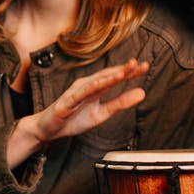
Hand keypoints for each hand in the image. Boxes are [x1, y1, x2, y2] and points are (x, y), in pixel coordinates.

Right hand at [21, 59, 148, 144]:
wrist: (49, 129)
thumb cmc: (73, 119)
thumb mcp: (102, 113)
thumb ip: (120, 103)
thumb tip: (142, 92)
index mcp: (95, 87)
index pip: (114, 77)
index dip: (129, 72)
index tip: (145, 66)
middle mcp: (86, 86)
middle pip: (106, 76)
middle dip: (121, 70)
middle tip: (137, 64)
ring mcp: (75, 93)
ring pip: (94, 83)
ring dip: (108, 77)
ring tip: (122, 73)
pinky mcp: (66, 103)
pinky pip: (78, 95)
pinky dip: (88, 89)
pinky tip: (98, 85)